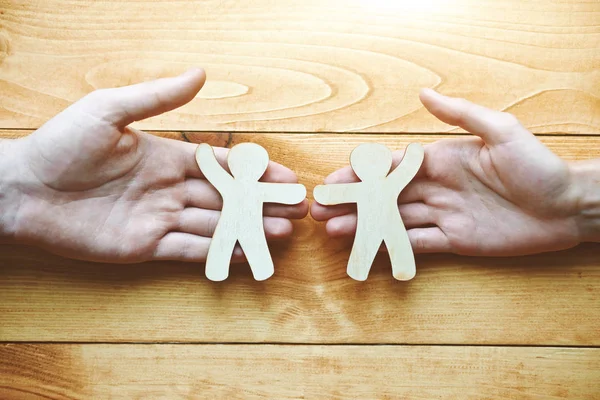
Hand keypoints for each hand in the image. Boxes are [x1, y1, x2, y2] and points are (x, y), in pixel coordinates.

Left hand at [1, 69, 307, 261]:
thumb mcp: (110, 110)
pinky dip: (219, 253)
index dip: (254, 170)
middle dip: (262, 203)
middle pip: (226, 198)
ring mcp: (160, 219)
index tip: (284, 175)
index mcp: (166, 157)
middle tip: (296, 208)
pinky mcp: (145, 246)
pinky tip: (245, 253)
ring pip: (215, 226)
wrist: (23, 190)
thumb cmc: (62, 144)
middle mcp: (169, 189)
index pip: (221, 165)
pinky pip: (190, 250)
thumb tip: (200, 73)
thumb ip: (157, 97)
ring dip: (249, 229)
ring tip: (283, 232)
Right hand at [311, 89, 598, 255]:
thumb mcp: (501, 131)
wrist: (567, 206)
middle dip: (353, 203)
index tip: (334, 181)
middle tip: (321, 210)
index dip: (361, 174)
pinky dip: (393, 246)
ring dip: (364, 226)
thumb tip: (423, 94)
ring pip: (395, 221)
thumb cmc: (537, 165)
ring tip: (334, 231)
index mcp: (440, 160)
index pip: (392, 167)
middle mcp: (436, 187)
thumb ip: (460, 116)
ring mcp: (444, 215)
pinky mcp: (455, 241)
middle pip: (386, 196)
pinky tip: (369, 248)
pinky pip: (418, 244)